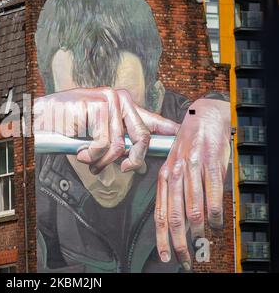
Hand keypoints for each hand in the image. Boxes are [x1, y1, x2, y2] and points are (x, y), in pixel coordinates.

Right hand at [34, 87, 179, 173]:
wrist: (40, 116)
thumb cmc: (67, 125)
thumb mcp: (96, 133)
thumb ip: (117, 141)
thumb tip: (135, 161)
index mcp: (122, 104)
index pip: (151, 118)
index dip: (168, 129)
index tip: (181, 136)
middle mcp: (119, 98)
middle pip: (141, 137)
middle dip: (133, 160)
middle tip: (124, 169)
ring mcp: (108, 100)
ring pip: (119, 146)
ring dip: (102, 161)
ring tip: (88, 161)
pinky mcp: (97, 105)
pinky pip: (102, 144)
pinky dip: (91, 155)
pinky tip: (79, 152)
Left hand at [154, 99, 230, 269]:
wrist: (204, 116)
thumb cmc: (188, 144)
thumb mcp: (175, 166)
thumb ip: (174, 191)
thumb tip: (178, 220)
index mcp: (164, 176)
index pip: (159, 213)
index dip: (161, 237)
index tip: (165, 255)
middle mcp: (174, 174)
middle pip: (174, 216)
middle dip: (178, 242)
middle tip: (185, 259)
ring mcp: (192, 169)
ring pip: (193, 208)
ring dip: (198, 231)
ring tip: (202, 243)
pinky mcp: (210, 163)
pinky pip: (212, 194)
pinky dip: (215, 213)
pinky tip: (217, 223)